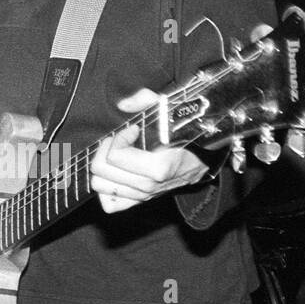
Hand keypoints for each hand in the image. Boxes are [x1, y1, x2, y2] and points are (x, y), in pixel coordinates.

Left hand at [91, 89, 210, 212]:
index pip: (115, 156)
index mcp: (157, 168)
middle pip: (101, 171)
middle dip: (106, 150)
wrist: (203, 156)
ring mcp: (144, 195)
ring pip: (101, 186)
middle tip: (120, 140)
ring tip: (118, 154)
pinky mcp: (141, 200)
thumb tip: (124, 105)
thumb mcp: (170, 109)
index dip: (118, 138)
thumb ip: (146, 99)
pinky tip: (117, 171)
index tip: (132, 129)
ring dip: (104, 167)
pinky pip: (111, 204)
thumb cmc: (185, 132)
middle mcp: (149, 186)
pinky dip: (107, 188)